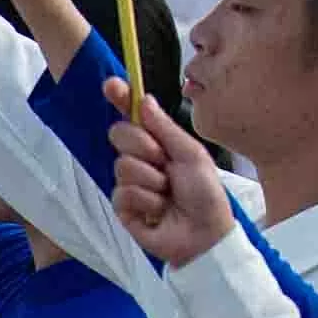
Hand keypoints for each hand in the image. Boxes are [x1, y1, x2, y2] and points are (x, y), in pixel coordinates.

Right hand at [105, 80, 238, 264]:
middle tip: (163, 161)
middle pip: (119, 134)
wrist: (204, 233)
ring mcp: (131, 183)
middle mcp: (142, 159)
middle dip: (142, 146)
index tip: (112, 84)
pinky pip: (122, 193)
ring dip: (151, 180)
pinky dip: (146, 201)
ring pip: (122, 166)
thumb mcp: (191, 155)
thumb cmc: (205, 193)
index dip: (122, 99)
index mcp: (160, 143)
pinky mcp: (124, 207)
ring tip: (168, 194)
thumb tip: (145, 101)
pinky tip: (158, 210)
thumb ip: (166, 129)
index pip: (134, 117)